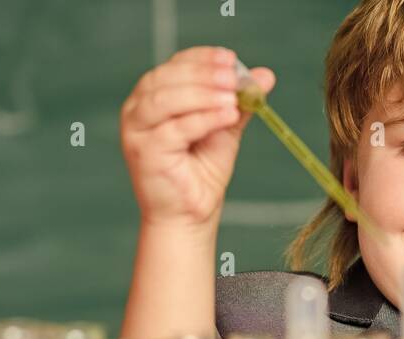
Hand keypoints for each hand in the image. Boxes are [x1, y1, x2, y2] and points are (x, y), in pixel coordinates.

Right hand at [120, 46, 274, 228]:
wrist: (191, 215)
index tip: (231, 58)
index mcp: (154, 95)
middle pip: (167, 77)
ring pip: (166, 99)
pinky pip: (175, 128)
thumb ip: (240, 101)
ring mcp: (137, 130)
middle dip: (204, 74)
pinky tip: (228, 115)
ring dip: (203, 94)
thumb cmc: (202, 171)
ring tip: (233, 98)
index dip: (202, 59)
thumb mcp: (225, 128)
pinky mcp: (144, 151)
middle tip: (234, 77)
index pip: (175, 65)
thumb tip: (266, 75)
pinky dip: (204, 118)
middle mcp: (138, 108)